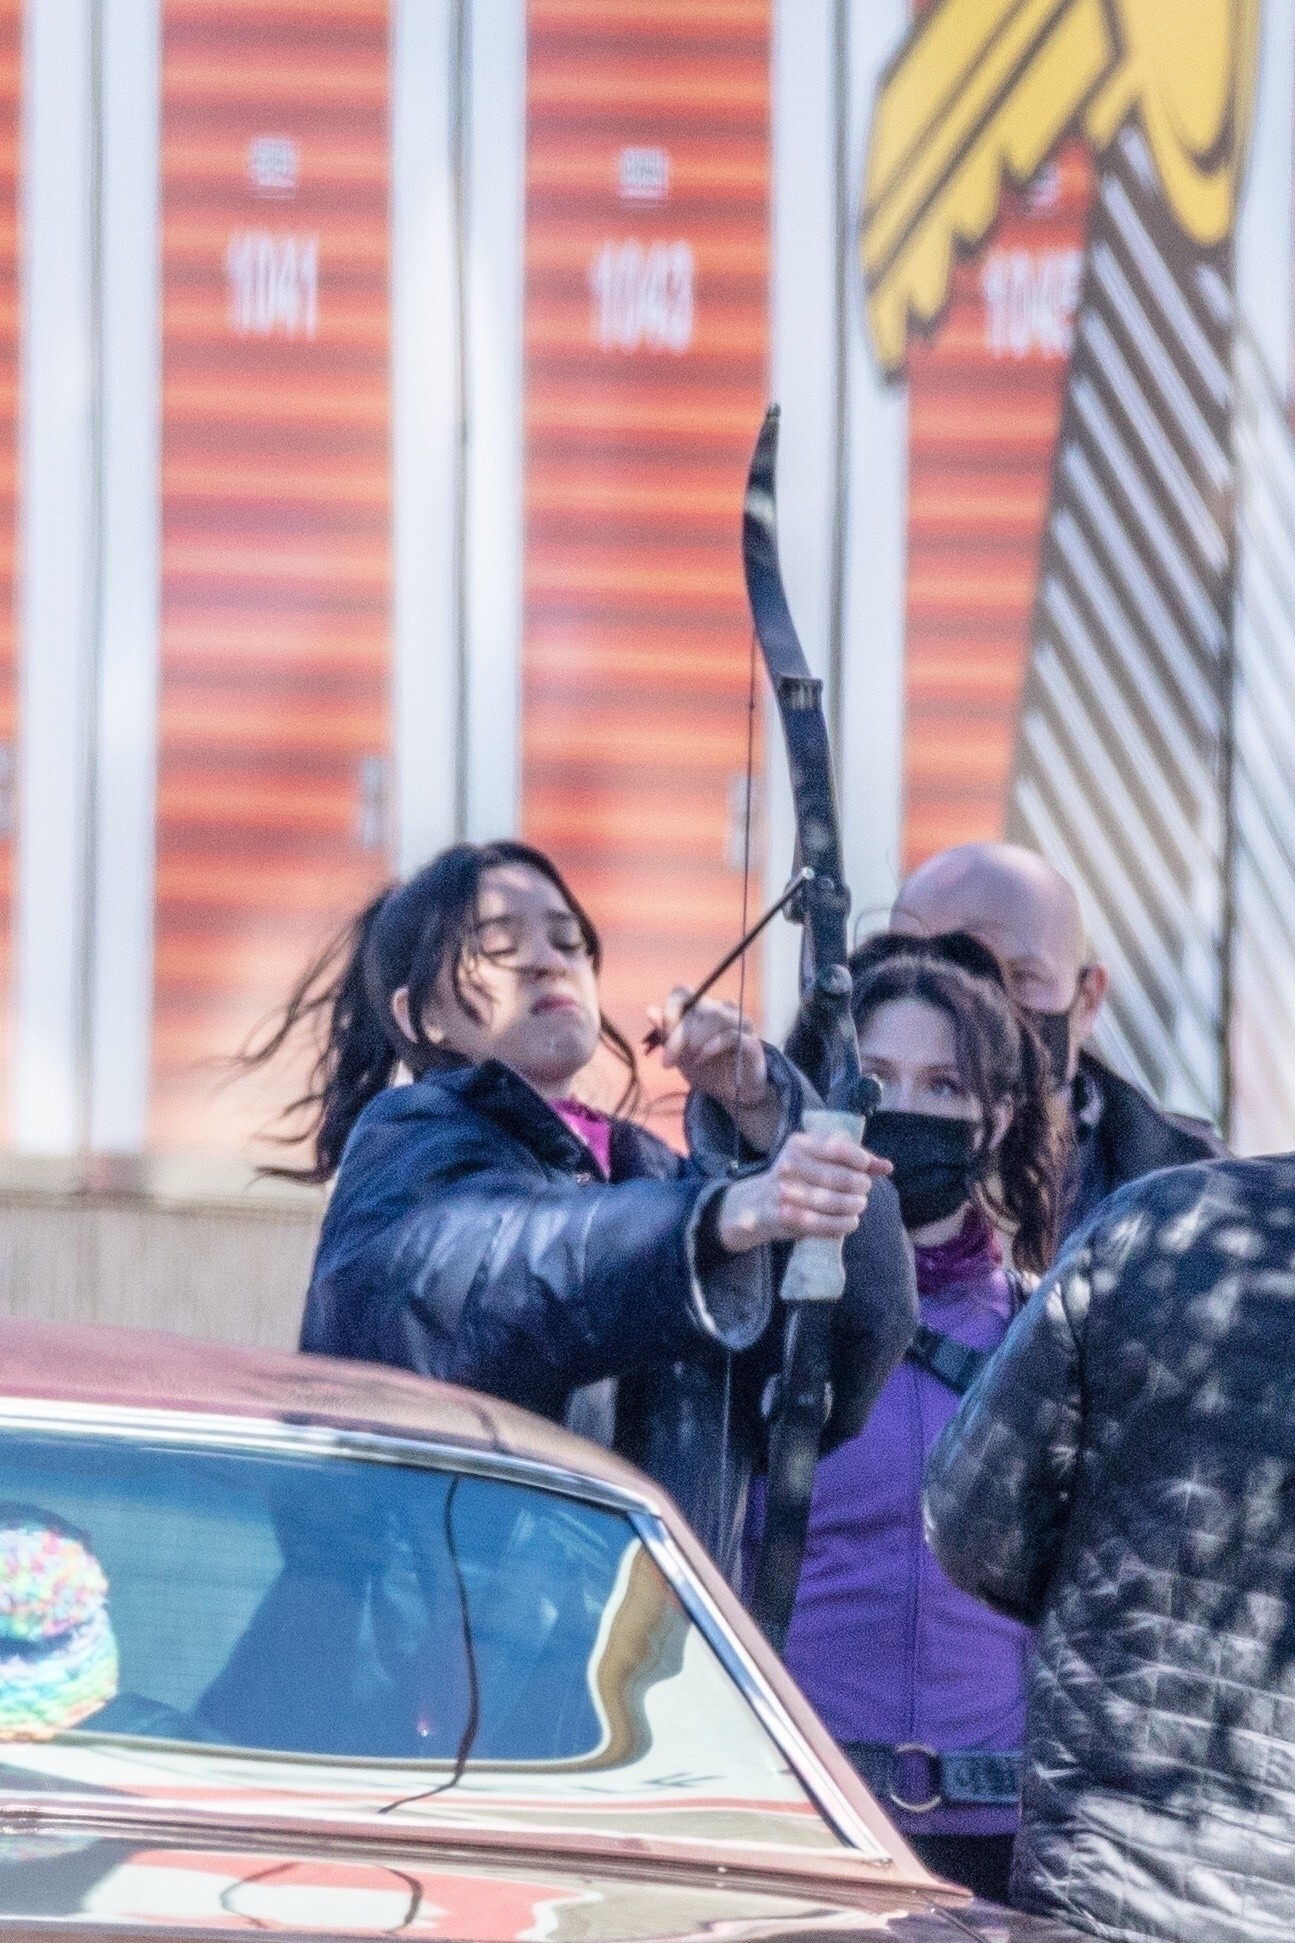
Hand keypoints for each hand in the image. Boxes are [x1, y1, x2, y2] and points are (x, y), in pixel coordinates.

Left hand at [645, 988, 772, 1115]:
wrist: (732, 1095)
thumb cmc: (707, 1069)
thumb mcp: (680, 1055)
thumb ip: (666, 1034)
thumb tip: (650, 1010)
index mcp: (702, 1010)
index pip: (683, 992)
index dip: (671, 1009)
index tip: (665, 1035)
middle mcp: (722, 1010)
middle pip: (697, 1008)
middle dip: (678, 1036)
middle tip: (669, 1061)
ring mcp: (740, 1024)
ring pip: (717, 1016)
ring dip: (697, 1038)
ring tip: (691, 1058)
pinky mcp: (751, 1042)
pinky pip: (731, 1035)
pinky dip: (712, 1047)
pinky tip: (701, 1059)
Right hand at [716, 1130, 890, 1254]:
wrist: (759, 1202)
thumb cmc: (800, 1177)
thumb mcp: (820, 1160)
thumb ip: (853, 1160)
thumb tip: (887, 1167)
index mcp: (799, 1144)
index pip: (838, 1147)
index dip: (860, 1159)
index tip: (867, 1168)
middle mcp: (788, 1164)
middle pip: (839, 1177)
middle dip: (859, 1186)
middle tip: (863, 1191)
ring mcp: (783, 1191)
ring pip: (832, 1202)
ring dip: (853, 1206)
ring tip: (858, 1206)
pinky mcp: (782, 1216)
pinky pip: (820, 1223)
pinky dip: (842, 1224)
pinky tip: (850, 1222)